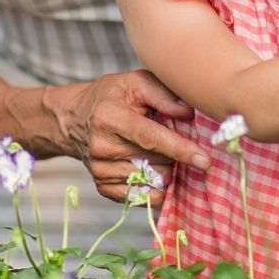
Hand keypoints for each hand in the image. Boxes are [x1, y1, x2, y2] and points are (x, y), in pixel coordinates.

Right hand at [52, 70, 206, 204]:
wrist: (73, 119)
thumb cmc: (111, 96)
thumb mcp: (135, 82)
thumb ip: (164, 94)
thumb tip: (190, 114)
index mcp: (110, 117)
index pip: (150, 138)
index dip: (180, 149)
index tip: (205, 160)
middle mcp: (102, 147)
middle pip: (157, 162)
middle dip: (175, 154)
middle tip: (170, 138)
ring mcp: (100, 170)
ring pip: (153, 181)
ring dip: (166, 169)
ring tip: (156, 151)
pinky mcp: (102, 187)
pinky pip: (141, 197)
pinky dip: (154, 186)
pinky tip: (150, 167)